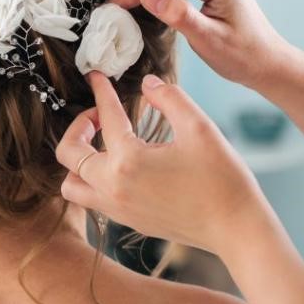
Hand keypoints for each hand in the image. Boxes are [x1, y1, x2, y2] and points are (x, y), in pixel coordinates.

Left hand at [56, 71, 274, 256]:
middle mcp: (113, 187)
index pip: (105, 116)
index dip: (101, 90)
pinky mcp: (127, 221)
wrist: (235, 228)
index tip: (96, 75)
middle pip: (68, 154)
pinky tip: (117, 166)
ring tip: (101, 144)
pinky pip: (92, 199)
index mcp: (128, 160)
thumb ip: (170, 98)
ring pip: (71, 185)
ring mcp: (117, 209)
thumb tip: (148, 84)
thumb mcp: (199, 128)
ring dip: (77, 161)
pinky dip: (92, 179)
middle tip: (99, 116)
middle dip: (78, 127)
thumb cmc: (222, 178)